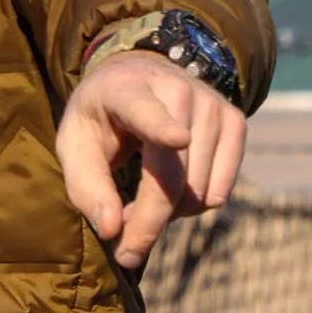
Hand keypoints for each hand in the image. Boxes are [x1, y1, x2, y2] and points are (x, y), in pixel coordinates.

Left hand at [55, 50, 245, 270]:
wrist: (137, 78)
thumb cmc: (101, 119)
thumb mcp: (75, 146)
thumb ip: (87, 187)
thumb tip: (112, 231)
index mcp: (126, 90)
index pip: (147, 112)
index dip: (162, 128)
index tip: (177, 139)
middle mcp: (176, 90)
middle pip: (173, 178)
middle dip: (146, 223)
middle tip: (121, 234)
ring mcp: (212, 104)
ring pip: (199, 194)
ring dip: (167, 214)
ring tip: (140, 198)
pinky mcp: (235, 122)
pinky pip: (219, 194)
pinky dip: (193, 206)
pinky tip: (171, 189)